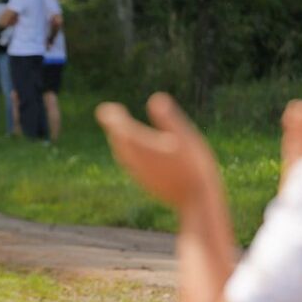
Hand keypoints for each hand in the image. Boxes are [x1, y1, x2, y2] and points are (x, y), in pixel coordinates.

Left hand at [96, 93, 218, 209]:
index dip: (112, 117)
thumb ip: (168, 119)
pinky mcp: (147, 184)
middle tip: (109, 114)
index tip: (105, 109)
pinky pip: (131, 166)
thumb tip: (156, 98)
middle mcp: (137, 161)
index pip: (120, 128)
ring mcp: (140, 174)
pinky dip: (127, 154)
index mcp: (143, 147)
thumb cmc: (194, 167)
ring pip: (123, 155)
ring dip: (119, 141)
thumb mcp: (186, 137)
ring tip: (118, 131)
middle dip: (114, 127)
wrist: (196, 203)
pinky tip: (133, 155)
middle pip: (119, 141)